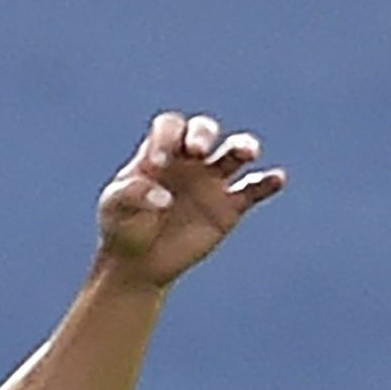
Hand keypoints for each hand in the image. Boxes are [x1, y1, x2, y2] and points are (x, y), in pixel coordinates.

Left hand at [95, 111, 285, 288]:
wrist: (138, 262)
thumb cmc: (122, 227)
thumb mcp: (114, 208)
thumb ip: (130, 194)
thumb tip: (162, 197)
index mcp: (159, 152)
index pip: (170, 127)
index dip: (167, 137)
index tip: (158, 162)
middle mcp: (189, 160)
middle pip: (204, 129)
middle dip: (203, 133)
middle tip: (197, 151)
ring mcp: (212, 181)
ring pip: (236, 151)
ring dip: (244, 145)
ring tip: (246, 152)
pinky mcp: (230, 206)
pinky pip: (255, 188)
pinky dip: (268, 182)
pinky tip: (277, 179)